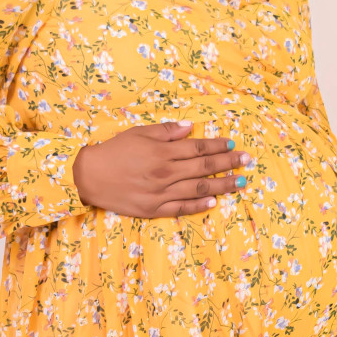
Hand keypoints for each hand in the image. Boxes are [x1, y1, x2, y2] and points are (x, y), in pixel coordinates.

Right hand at [72, 121, 253, 217]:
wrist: (88, 176)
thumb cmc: (113, 151)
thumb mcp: (138, 133)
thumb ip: (165, 131)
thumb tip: (189, 128)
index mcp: (162, 151)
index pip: (198, 148)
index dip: (218, 146)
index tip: (233, 145)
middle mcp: (165, 172)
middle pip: (204, 167)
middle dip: (228, 163)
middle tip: (247, 160)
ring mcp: (160, 193)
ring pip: (198, 189)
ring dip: (222, 185)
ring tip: (239, 182)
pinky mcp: (153, 209)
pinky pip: (181, 208)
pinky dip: (199, 206)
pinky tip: (214, 202)